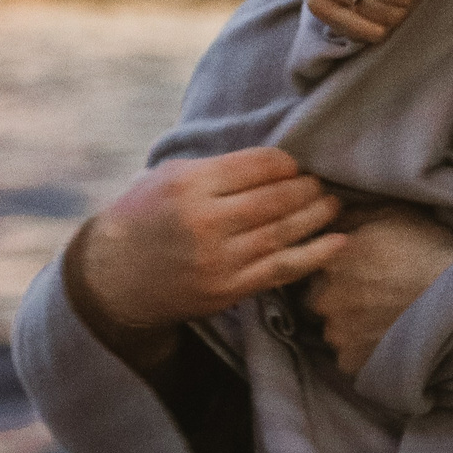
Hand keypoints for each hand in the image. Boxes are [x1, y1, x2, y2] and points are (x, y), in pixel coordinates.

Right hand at [73, 148, 346, 334]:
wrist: (113, 277)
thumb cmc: (144, 215)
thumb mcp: (170, 175)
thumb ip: (219, 167)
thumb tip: (276, 162)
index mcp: (191, 185)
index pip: (258, 165)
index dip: (286, 163)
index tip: (295, 164)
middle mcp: (206, 222)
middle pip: (276, 199)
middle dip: (308, 187)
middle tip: (324, 181)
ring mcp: (219, 260)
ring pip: (284, 232)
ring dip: (317, 216)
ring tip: (334, 203)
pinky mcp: (228, 289)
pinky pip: (282, 270)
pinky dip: (315, 255)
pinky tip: (338, 242)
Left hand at [302, 206, 452, 374]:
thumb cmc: (427, 247)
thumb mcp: (390, 213)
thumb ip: (350, 215)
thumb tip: (326, 213)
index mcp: (329, 259)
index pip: (311, 262)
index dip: (334, 265)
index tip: (354, 266)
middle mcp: (325, 297)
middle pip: (318, 297)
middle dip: (337, 294)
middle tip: (370, 290)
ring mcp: (338, 332)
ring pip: (333, 327)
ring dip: (348, 322)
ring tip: (381, 313)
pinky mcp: (353, 360)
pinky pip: (347, 355)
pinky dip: (361, 347)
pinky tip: (383, 333)